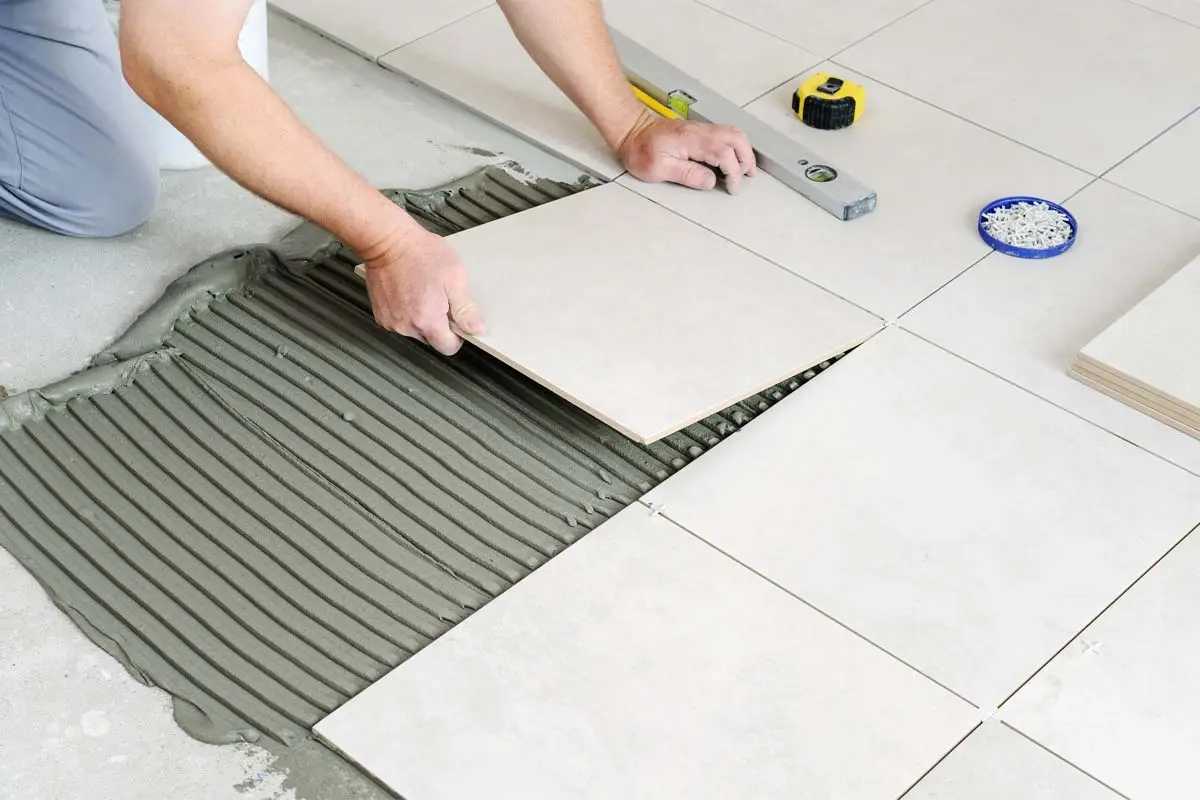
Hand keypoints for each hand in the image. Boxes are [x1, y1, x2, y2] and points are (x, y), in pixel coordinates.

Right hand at [361, 228, 484, 355]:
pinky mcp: (381, 314)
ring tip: (422, 291)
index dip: (457, 335)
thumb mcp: (454, 277)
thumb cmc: (419, 253)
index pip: (448, 347)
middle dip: (439, 324)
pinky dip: (407, 311)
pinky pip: (401, 321)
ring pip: (416, 330)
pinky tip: (409, 291)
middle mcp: (406, 326)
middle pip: (432, 339)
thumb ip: (466, 308)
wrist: (387, 240)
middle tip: (439, 297)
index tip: (456, 318)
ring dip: (422, 317)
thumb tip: (475, 329)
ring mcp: (391, 321)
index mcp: (427, 321)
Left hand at [616, 108, 756, 193]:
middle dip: (746, 159)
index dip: (733, 172)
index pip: (723, 154)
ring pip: (733, 133)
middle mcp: (700, 131)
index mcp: (691, 140)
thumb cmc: (640, 150)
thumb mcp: (658, 169)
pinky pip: (725, 133)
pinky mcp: (699, 130)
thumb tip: (710, 181)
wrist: (631, 130)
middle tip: (747, 177)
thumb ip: (687, 174)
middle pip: (736, 138)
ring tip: (746, 169)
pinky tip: (734, 157)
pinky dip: (735, 145)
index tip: (732, 187)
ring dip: (744, 150)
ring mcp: (701, 128)